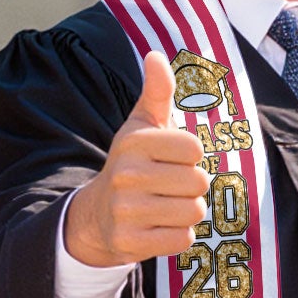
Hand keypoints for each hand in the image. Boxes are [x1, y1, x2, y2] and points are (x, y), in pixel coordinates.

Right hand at [62, 51, 210, 267]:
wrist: (98, 214)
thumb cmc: (133, 163)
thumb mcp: (142, 126)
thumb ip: (157, 92)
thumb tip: (155, 55)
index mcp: (134, 142)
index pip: (194, 148)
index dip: (190, 156)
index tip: (170, 159)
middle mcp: (127, 174)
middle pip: (199, 181)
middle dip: (192, 186)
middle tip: (169, 186)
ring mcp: (126, 211)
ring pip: (194, 211)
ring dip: (187, 211)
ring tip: (165, 205)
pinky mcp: (130, 242)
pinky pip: (183, 239)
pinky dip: (178, 235)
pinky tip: (159, 226)